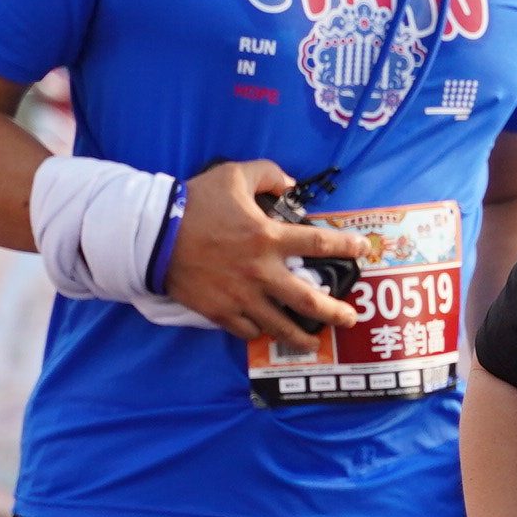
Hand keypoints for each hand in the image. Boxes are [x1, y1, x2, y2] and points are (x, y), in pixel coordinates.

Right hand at [165, 158, 367, 343]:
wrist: (152, 234)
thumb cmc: (194, 202)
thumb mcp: (234, 175)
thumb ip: (268, 174)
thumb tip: (291, 184)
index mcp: (268, 237)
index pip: (319, 245)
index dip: (347, 247)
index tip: (364, 249)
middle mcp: (260, 272)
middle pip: (308, 300)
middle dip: (336, 312)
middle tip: (352, 318)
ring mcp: (240, 296)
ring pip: (279, 325)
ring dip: (301, 336)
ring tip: (315, 342)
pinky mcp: (219, 311)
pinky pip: (246, 330)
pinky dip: (259, 332)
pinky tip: (267, 332)